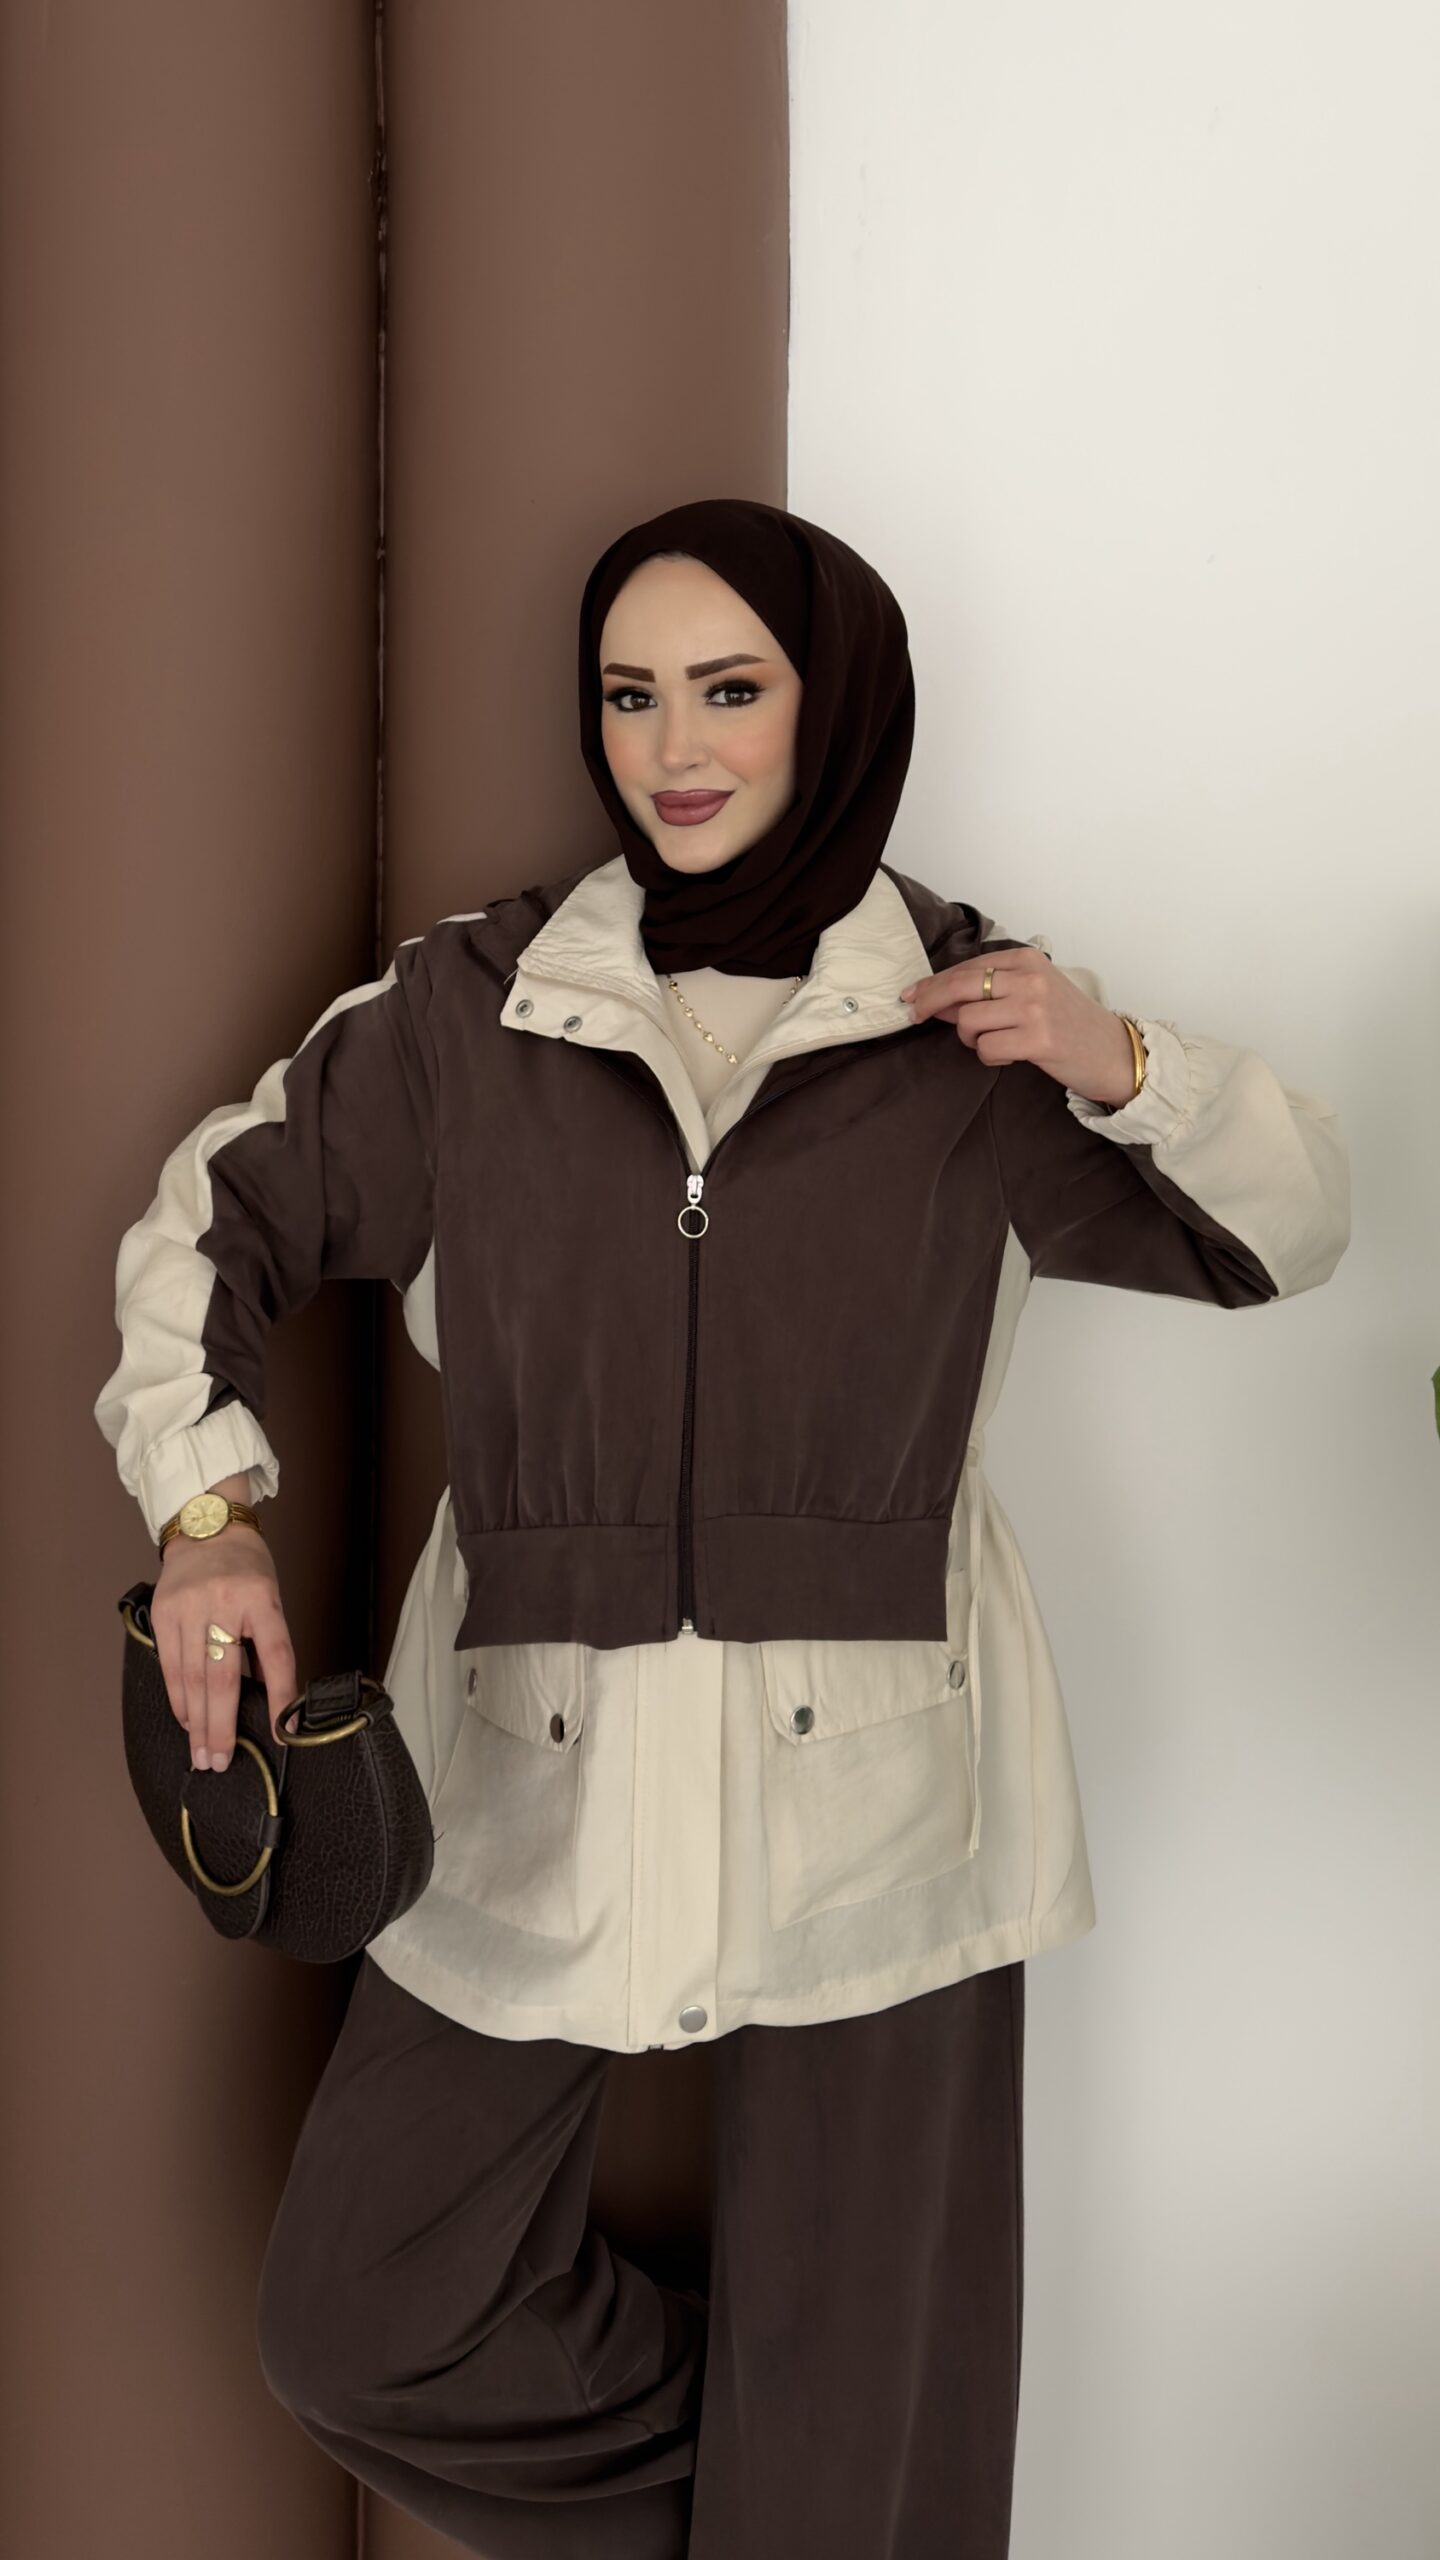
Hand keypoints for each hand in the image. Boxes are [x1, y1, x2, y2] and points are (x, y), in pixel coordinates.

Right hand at [151, 1525, 299, 1773]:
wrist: (206, 1525)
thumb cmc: (246, 1567)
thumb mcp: (269, 1597)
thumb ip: (265, 1643)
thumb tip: (267, 1700)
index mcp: (261, 1599)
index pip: (276, 1655)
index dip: (279, 1697)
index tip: (283, 1734)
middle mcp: (223, 1603)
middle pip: (223, 1676)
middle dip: (221, 1726)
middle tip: (219, 1761)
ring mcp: (189, 1607)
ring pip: (192, 1677)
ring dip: (196, 1721)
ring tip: (201, 1752)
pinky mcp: (163, 1612)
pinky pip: (170, 1665)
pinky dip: (178, 1697)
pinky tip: (185, 1719)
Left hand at [899, 945, 1136, 1106]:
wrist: (1113, 1051)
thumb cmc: (1070, 1023)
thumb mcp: (1033, 993)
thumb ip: (990, 992)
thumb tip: (939, 1001)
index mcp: (1027, 960)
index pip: (968, 967)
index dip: (934, 983)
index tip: (913, 994)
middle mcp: (1030, 978)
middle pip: (960, 986)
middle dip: (930, 1001)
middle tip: (913, 1015)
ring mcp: (1034, 1008)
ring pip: (968, 1021)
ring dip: (971, 1039)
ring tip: (994, 1043)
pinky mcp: (1037, 1039)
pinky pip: (986, 1048)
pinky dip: (989, 1056)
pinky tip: (1010, 1055)